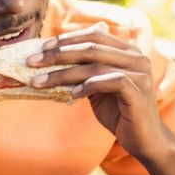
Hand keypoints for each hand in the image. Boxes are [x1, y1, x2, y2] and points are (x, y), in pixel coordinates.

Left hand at [26, 23, 172, 163]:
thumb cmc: (118, 113)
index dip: (67, 39)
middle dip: (57, 54)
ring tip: (39, 82)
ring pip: (96, 65)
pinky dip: (88, 86)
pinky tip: (71, 94)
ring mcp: (140, 73)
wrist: (143, 139)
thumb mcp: (96, 90)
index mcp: (126, 51)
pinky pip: (111, 82)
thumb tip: (51, 64)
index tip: (42, 46)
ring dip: (63, 73)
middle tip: (31, 62)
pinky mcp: (139, 91)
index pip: (94, 35)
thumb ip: (83, 74)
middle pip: (91, 48)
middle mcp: (136, 57)